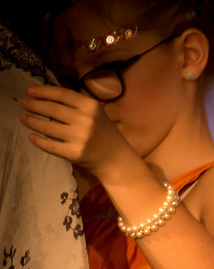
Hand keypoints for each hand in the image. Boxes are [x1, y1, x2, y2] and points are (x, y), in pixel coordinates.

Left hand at [20, 84, 135, 178]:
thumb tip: (48, 95)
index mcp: (91, 106)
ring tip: (24, 118)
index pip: (61, 94)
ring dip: (32, 121)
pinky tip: (32, 136)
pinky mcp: (75, 153)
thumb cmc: (103, 133)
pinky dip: (39, 141)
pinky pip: (50, 145)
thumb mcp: (95, 113)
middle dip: (34, 105)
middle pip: (52, 109)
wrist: (116, 158)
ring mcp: (80, 137)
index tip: (29, 91)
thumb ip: (76, 103)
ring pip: (48, 127)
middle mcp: (85, 120)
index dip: (43, 91)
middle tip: (23, 104)